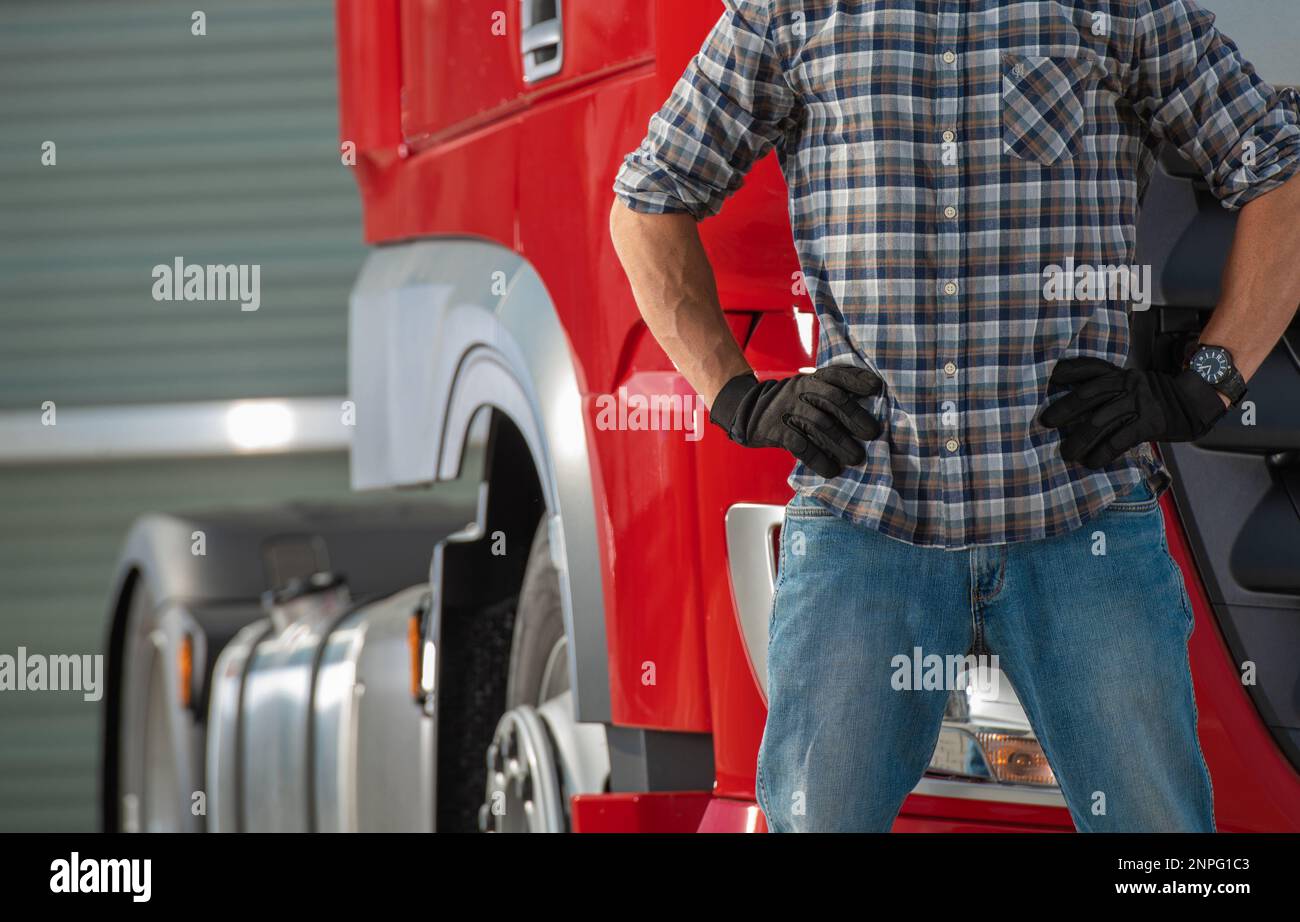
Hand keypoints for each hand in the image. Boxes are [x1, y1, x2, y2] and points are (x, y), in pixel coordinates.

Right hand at [708, 366, 883, 477]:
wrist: (748, 411)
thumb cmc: (791, 403)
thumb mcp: (808, 389)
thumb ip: (833, 391)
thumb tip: (872, 406)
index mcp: (812, 379)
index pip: (837, 374)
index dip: (857, 380)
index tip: (876, 389)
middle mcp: (801, 390)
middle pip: (832, 400)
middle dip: (855, 417)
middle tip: (873, 434)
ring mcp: (788, 410)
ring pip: (819, 425)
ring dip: (841, 443)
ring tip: (857, 458)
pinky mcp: (777, 431)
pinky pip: (801, 446)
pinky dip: (819, 460)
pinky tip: (832, 470)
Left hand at [1039, 357, 1226, 468]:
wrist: (1194, 403)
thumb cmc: (1157, 397)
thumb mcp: (1133, 384)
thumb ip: (1109, 389)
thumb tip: (1072, 405)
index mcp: (1121, 374)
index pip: (1089, 369)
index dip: (1067, 372)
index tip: (1047, 379)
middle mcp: (1127, 385)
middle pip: (1089, 395)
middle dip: (1064, 409)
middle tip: (1045, 422)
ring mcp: (1139, 404)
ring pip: (1101, 421)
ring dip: (1079, 440)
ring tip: (1066, 453)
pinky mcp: (1149, 423)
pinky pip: (1120, 440)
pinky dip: (1102, 453)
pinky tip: (1091, 463)